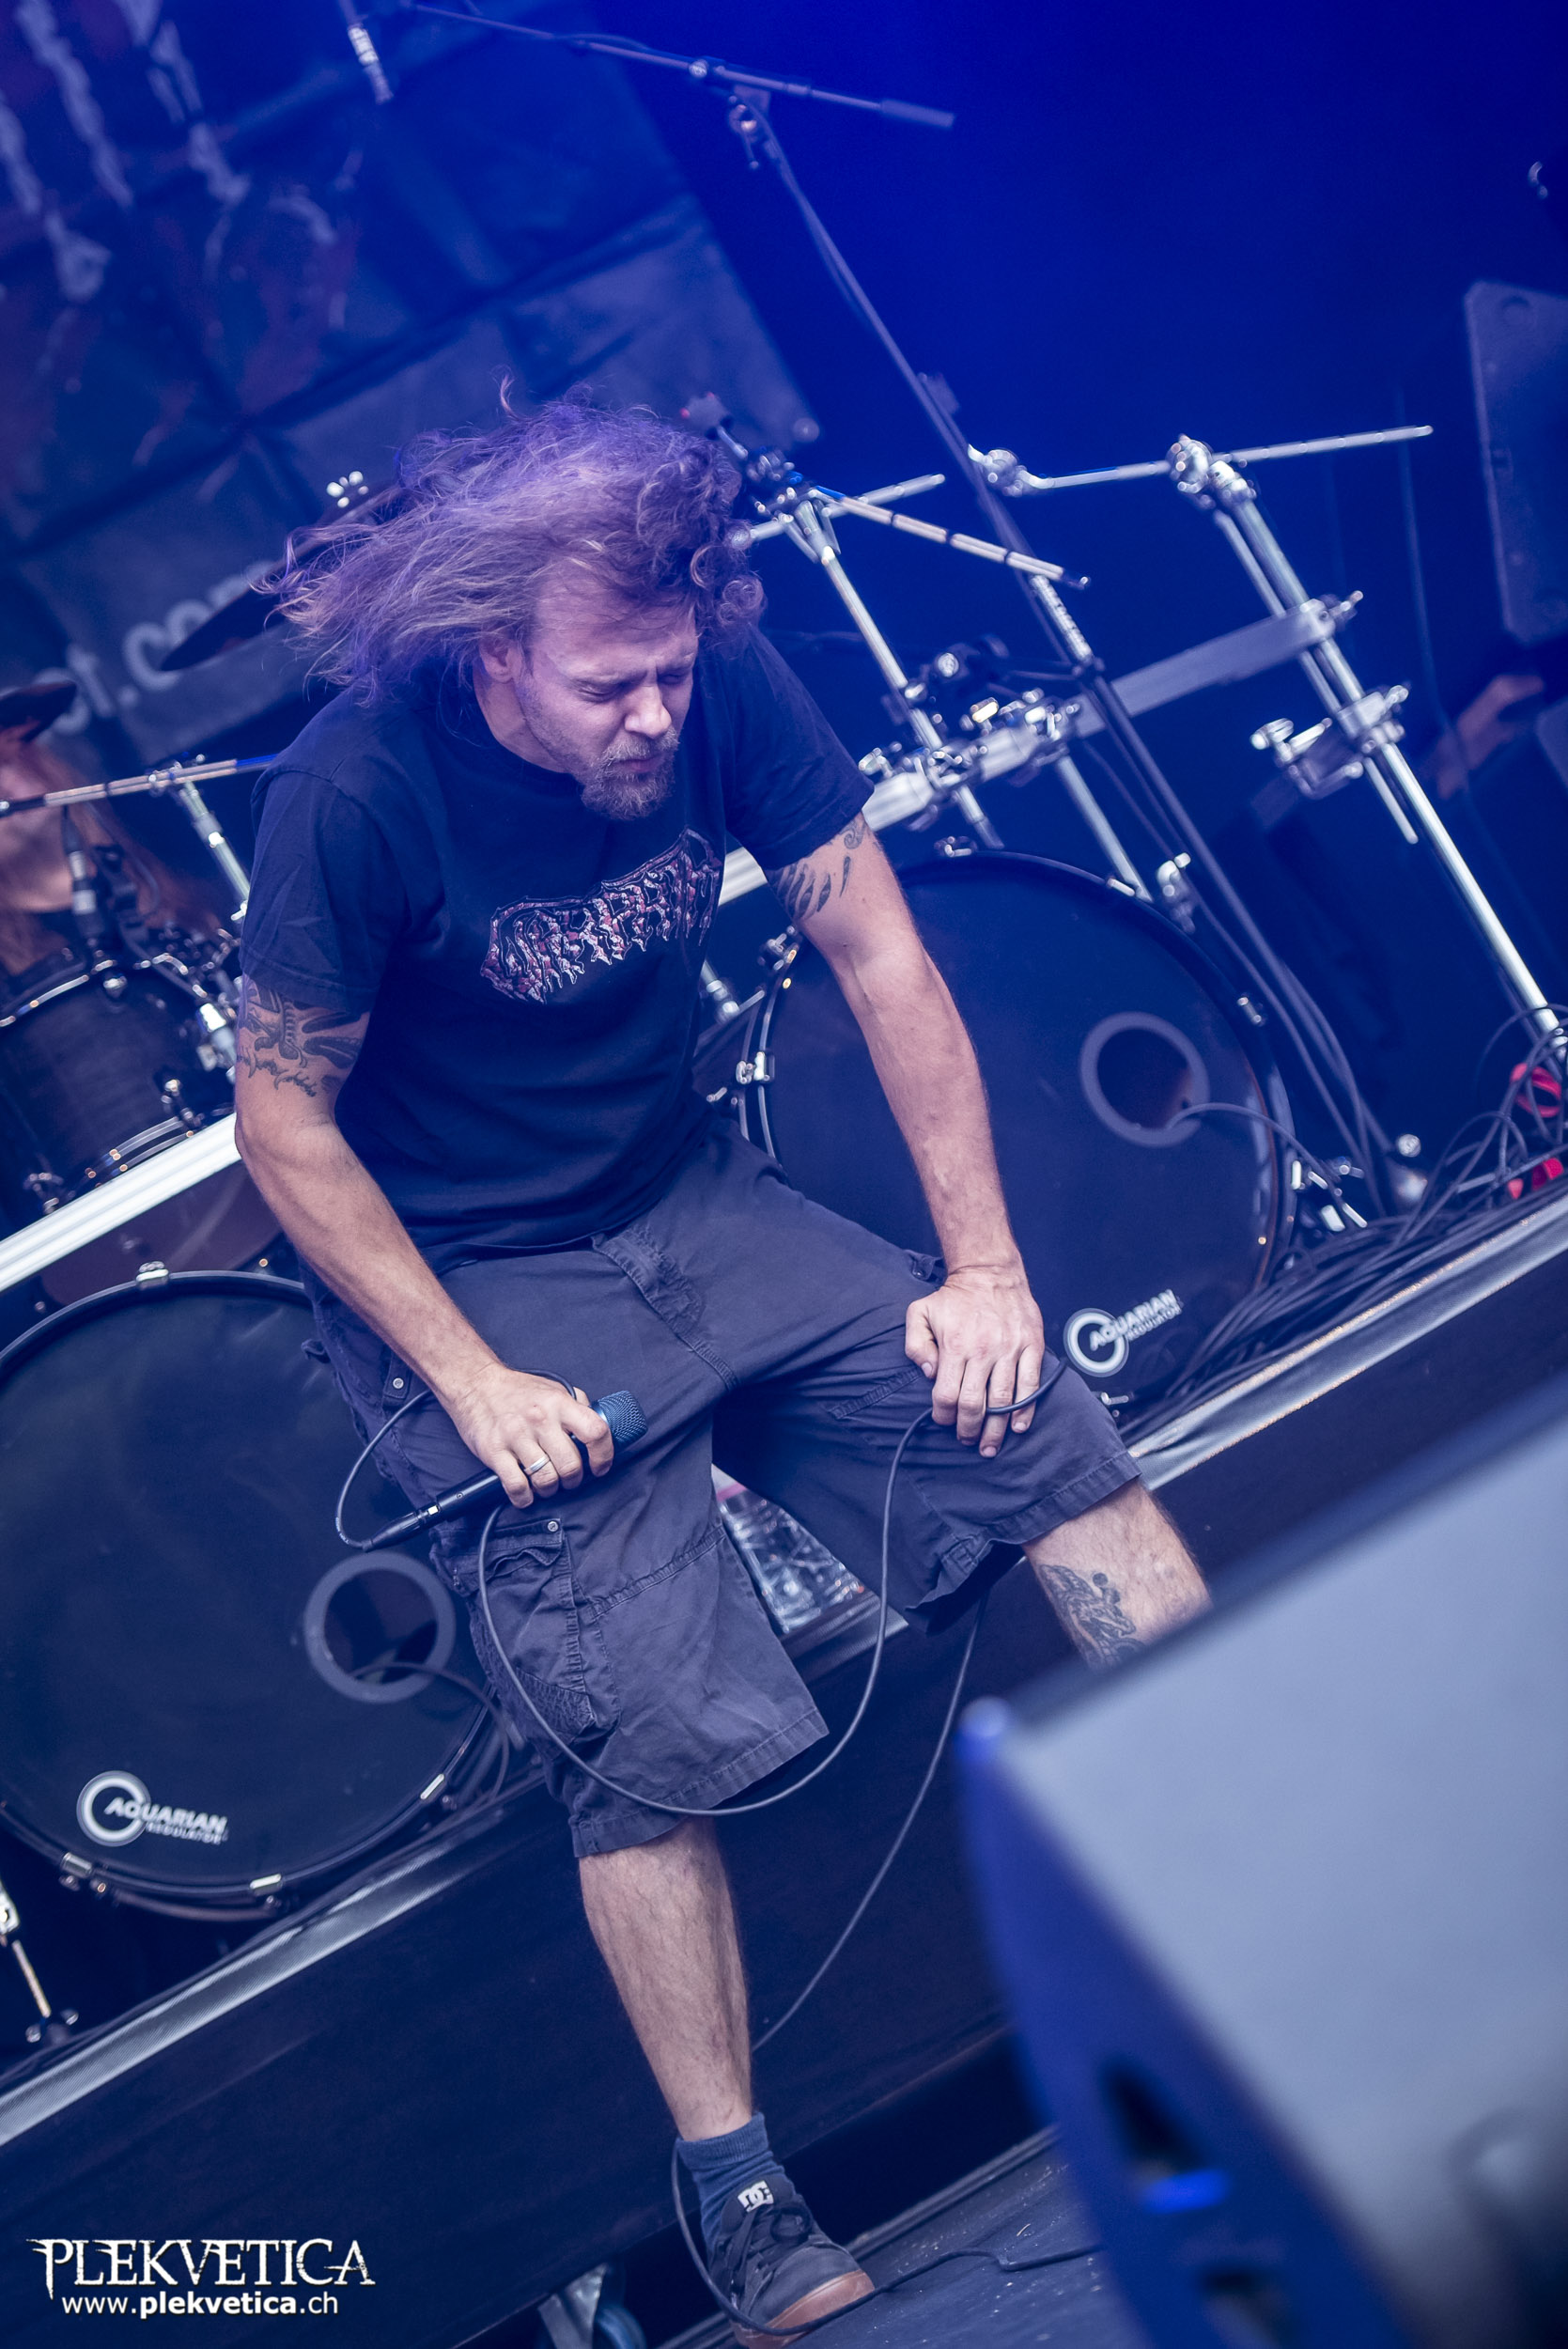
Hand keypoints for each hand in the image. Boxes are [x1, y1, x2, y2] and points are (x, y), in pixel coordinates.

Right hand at [442, 1362, 614, 1507]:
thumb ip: (577, 1404)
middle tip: (569, 1478)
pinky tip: (526, 1493)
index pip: (595, 1432)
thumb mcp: (553, 1388)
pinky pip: (517, 1487)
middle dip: (573, 1480)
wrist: (475, 1384)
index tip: (599, 1467)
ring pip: (546, 1480)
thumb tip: (597, 1424)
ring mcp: (516, 1436)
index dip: (603, 1455)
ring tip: (547, 1484)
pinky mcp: (495, 1451)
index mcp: (559, 1403)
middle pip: (571, 1465)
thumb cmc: (516, 1390)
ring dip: (550, 1489)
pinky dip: (525, 1498)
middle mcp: (540, 1419)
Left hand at [905, 1262, 1045, 1455]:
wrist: (990, 1273)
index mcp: (955, 1345)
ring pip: (1003, 1401)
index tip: (943, 1421)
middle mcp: (983, 1350)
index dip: (943, 1416)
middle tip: (966, 1441)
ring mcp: (1010, 1350)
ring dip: (996, 1429)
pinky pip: (1031, 1385)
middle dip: (968, 1430)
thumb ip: (916, 1345)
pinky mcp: (1032, 1346)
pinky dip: (1025, 1410)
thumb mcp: (920, 1313)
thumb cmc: (954, 1297)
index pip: (947, 1395)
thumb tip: (929, 1375)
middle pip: (974, 1405)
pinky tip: (1017, 1426)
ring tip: (989, 1445)